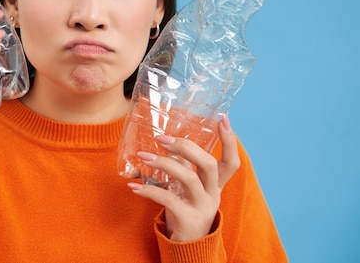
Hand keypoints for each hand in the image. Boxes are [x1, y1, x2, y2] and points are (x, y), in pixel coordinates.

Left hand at [128, 115, 239, 241]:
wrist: (188, 247)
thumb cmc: (185, 209)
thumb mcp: (188, 188)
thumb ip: (184, 166)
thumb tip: (168, 141)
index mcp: (216, 185)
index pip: (231, 162)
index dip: (229, 141)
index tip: (222, 118)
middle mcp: (213, 194)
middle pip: (209, 165)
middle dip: (186, 147)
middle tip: (161, 138)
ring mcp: (203, 207)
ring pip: (189, 179)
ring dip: (164, 164)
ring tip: (143, 156)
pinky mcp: (189, 219)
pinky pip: (169, 200)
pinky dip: (149, 191)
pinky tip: (134, 187)